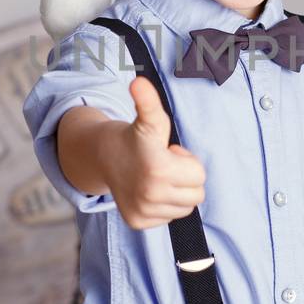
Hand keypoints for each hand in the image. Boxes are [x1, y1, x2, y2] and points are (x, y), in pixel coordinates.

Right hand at [104, 77, 206, 229]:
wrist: (103, 156)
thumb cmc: (135, 136)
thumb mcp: (149, 119)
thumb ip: (148, 101)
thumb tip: (138, 81)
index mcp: (159, 169)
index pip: (200, 175)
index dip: (187, 160)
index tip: (169, 152)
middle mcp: (151, 195)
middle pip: (196, 194)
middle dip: (185, 178)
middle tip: (164, 164)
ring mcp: (143, 211)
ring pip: (185, 208)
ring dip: (177, 193)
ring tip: (157, 176)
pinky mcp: (137, 222)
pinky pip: (168, 218)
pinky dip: (163, 206)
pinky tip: (148, 190)